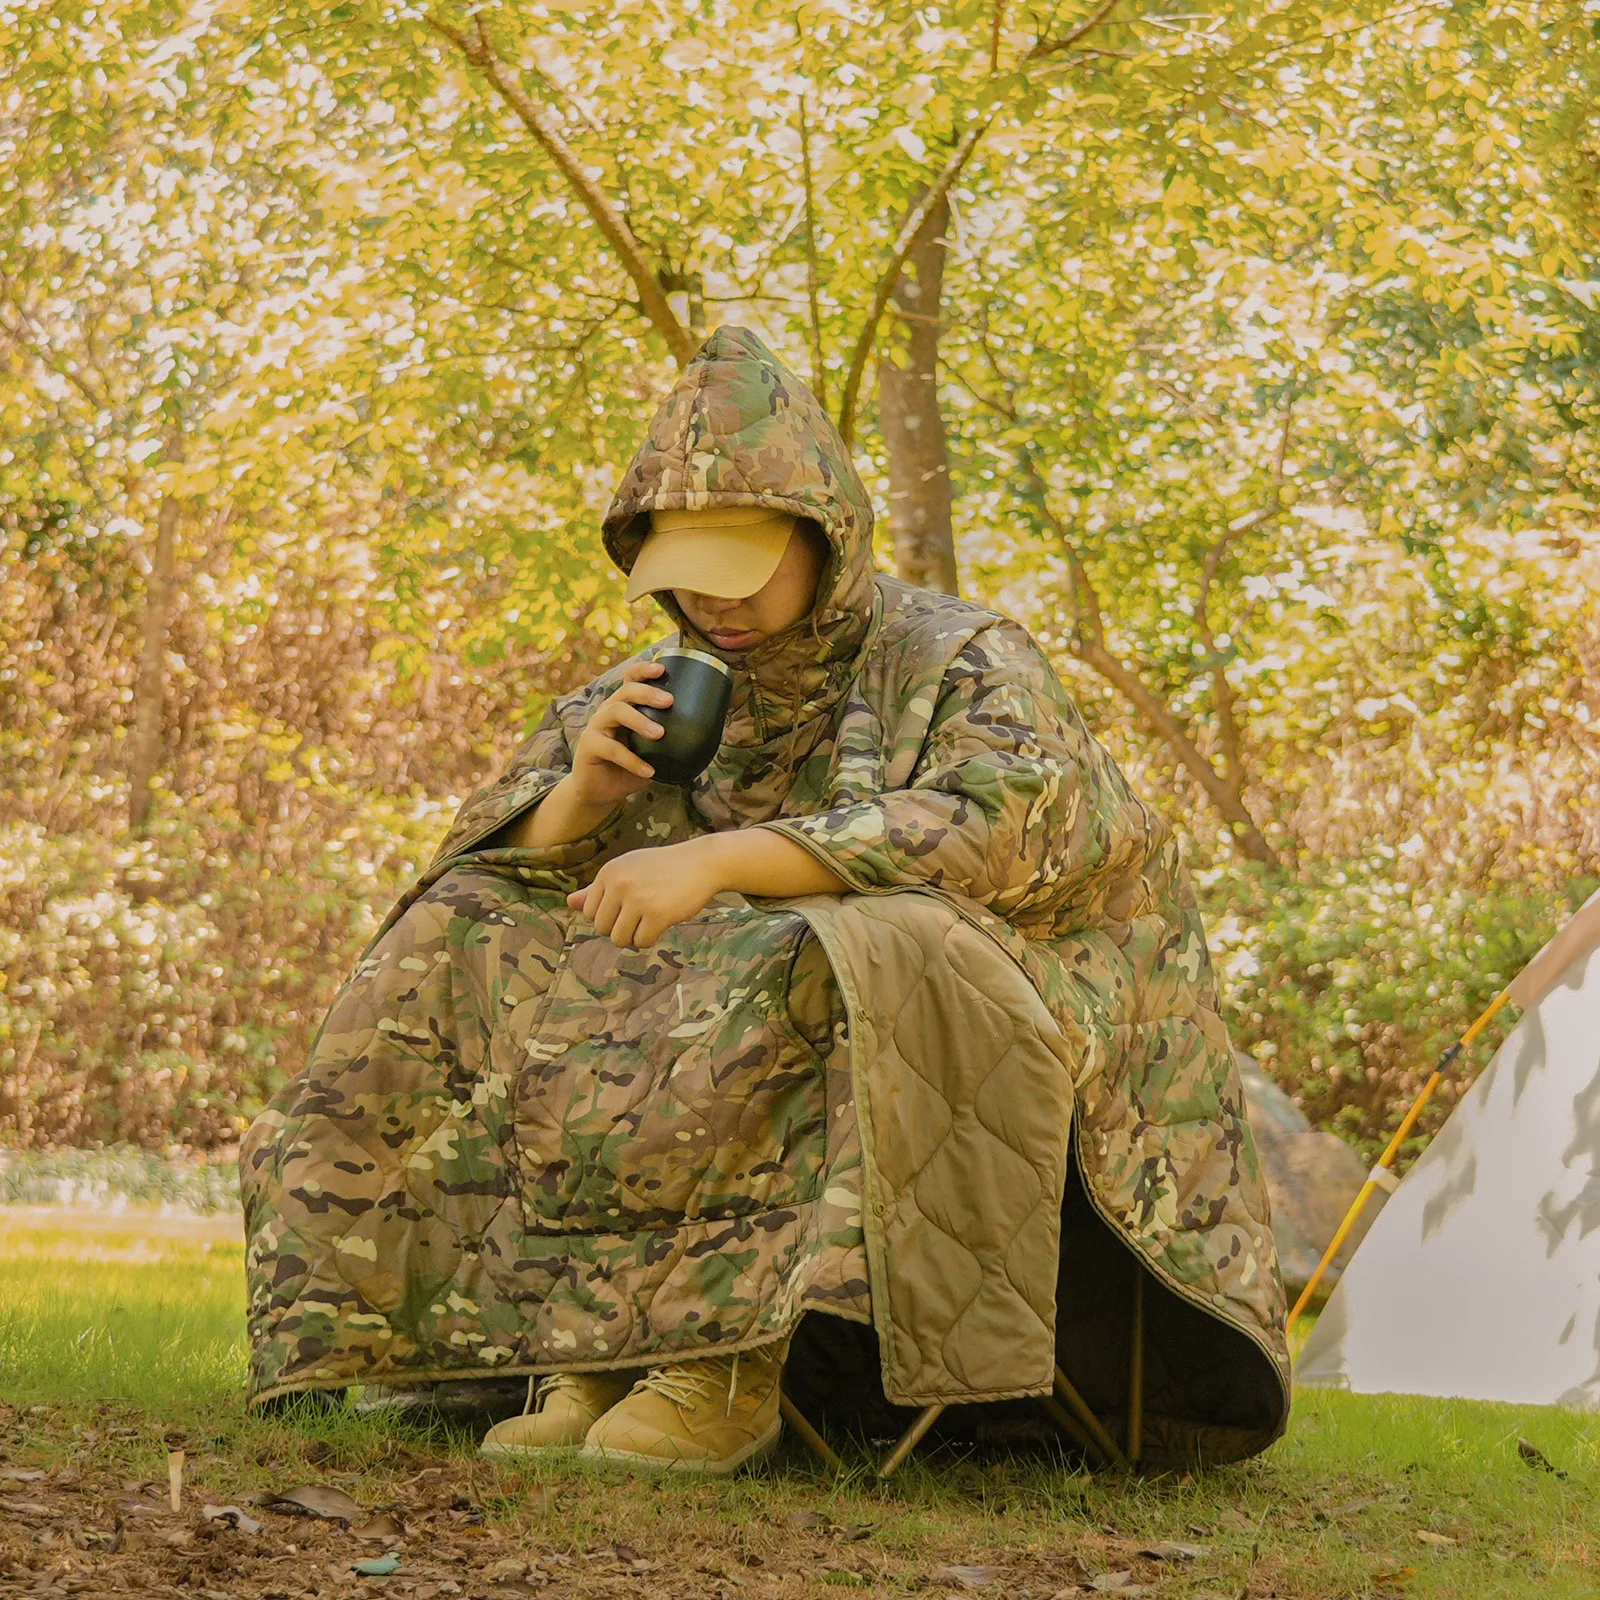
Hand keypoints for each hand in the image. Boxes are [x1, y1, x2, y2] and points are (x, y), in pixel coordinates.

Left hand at [567, 838, 725, 948]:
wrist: (703, 863)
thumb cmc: (664, 868)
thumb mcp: (628, 870)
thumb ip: (598, 888)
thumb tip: (569, 904)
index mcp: (609, 872)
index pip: (590, 912)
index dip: (607, 917)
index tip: (626, 908)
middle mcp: (619, 884)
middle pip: (602, 928)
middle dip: (619, 929)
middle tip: (640, 916)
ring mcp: (638, 899)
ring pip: (619, 939)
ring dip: (634, 936)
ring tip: (649, 921)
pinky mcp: (657, 914)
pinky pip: (641, 942)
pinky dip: (650, 939)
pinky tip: (661, 923)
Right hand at [568, 659, 673, 809]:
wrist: (600, 791)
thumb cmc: (629, 766)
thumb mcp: (651, 751)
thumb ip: (668, 741)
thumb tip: (707, 737)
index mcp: (623, 706)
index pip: (630, 679)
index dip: (643, 670)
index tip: (662, 668)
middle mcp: (608, 711)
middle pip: (625, 691)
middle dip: (647, 692)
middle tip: (669, 701)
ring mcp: (596, 727)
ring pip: (616, 712)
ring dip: (639, 720)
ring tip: (660, 734)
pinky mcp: (589, 746)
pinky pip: (611, 749)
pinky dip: (632, 760)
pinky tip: (648, 771)